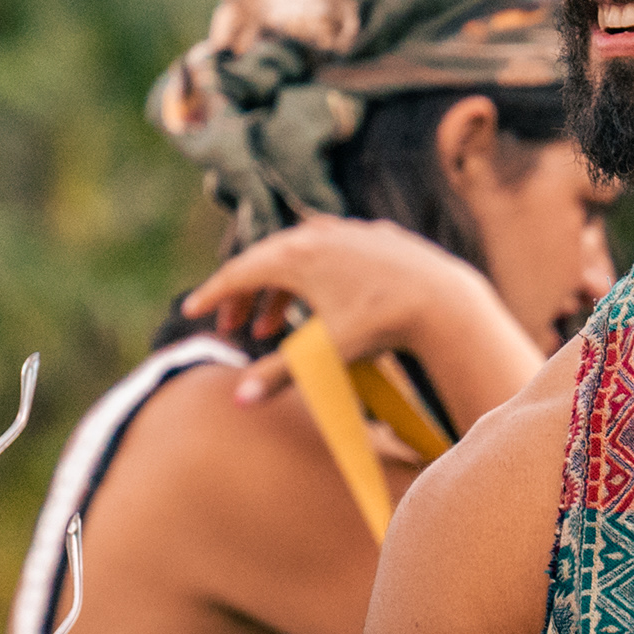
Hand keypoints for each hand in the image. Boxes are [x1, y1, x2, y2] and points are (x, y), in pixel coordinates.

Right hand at [179, 215, 535, 416]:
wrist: (442, 299)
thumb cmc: (380, 325)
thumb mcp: (324, 353)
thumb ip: (279, 375)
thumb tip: (239, 403)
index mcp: (294, 258)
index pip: (237, 273)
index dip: (212, 295)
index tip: (191, 311)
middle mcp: (315, 234)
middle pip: (262, 262)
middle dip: (243, 296)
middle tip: (233, 329)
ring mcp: (345, 230)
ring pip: (296, 257)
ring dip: (277, 291)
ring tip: (271, 330)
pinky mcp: (372, 234)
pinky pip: (327, 252)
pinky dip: (310, 277)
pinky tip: (314, 302)